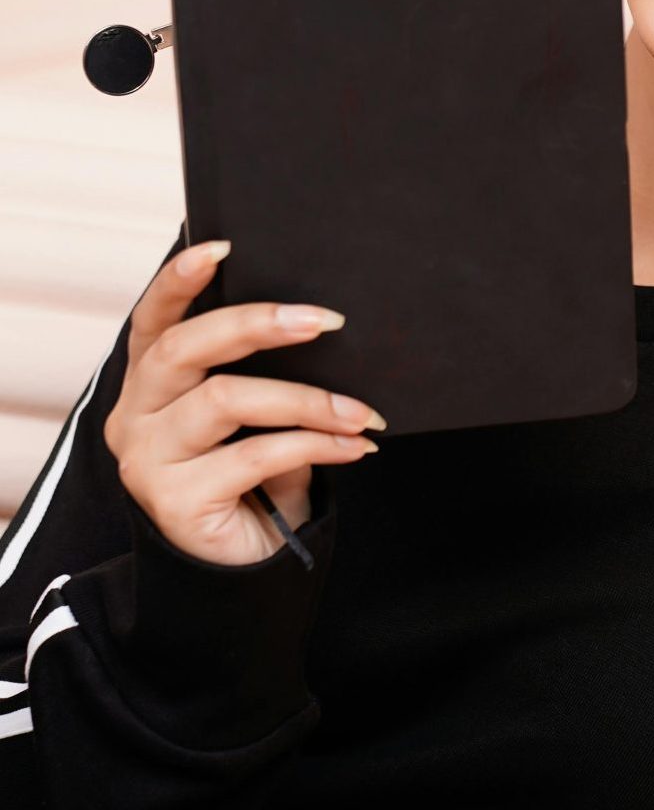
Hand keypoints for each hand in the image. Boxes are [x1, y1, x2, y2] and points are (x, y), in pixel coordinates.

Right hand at [103, 237, 384, 566]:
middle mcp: (136, 414)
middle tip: (324, 320)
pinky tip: (354, 445)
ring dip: (307, 400)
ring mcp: (147, 459)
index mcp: (152, 381)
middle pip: (184, 348)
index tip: (219, 246)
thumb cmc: (256, 474)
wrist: (244, 563)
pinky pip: (254, 456)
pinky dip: (315, 445)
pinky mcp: (173, 502)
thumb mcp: (262, 415)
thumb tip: (324, 322)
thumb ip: (271, 372)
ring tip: (360, 410)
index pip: (154, 319)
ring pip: (225, 400)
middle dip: (257, 324)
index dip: (179, 280)